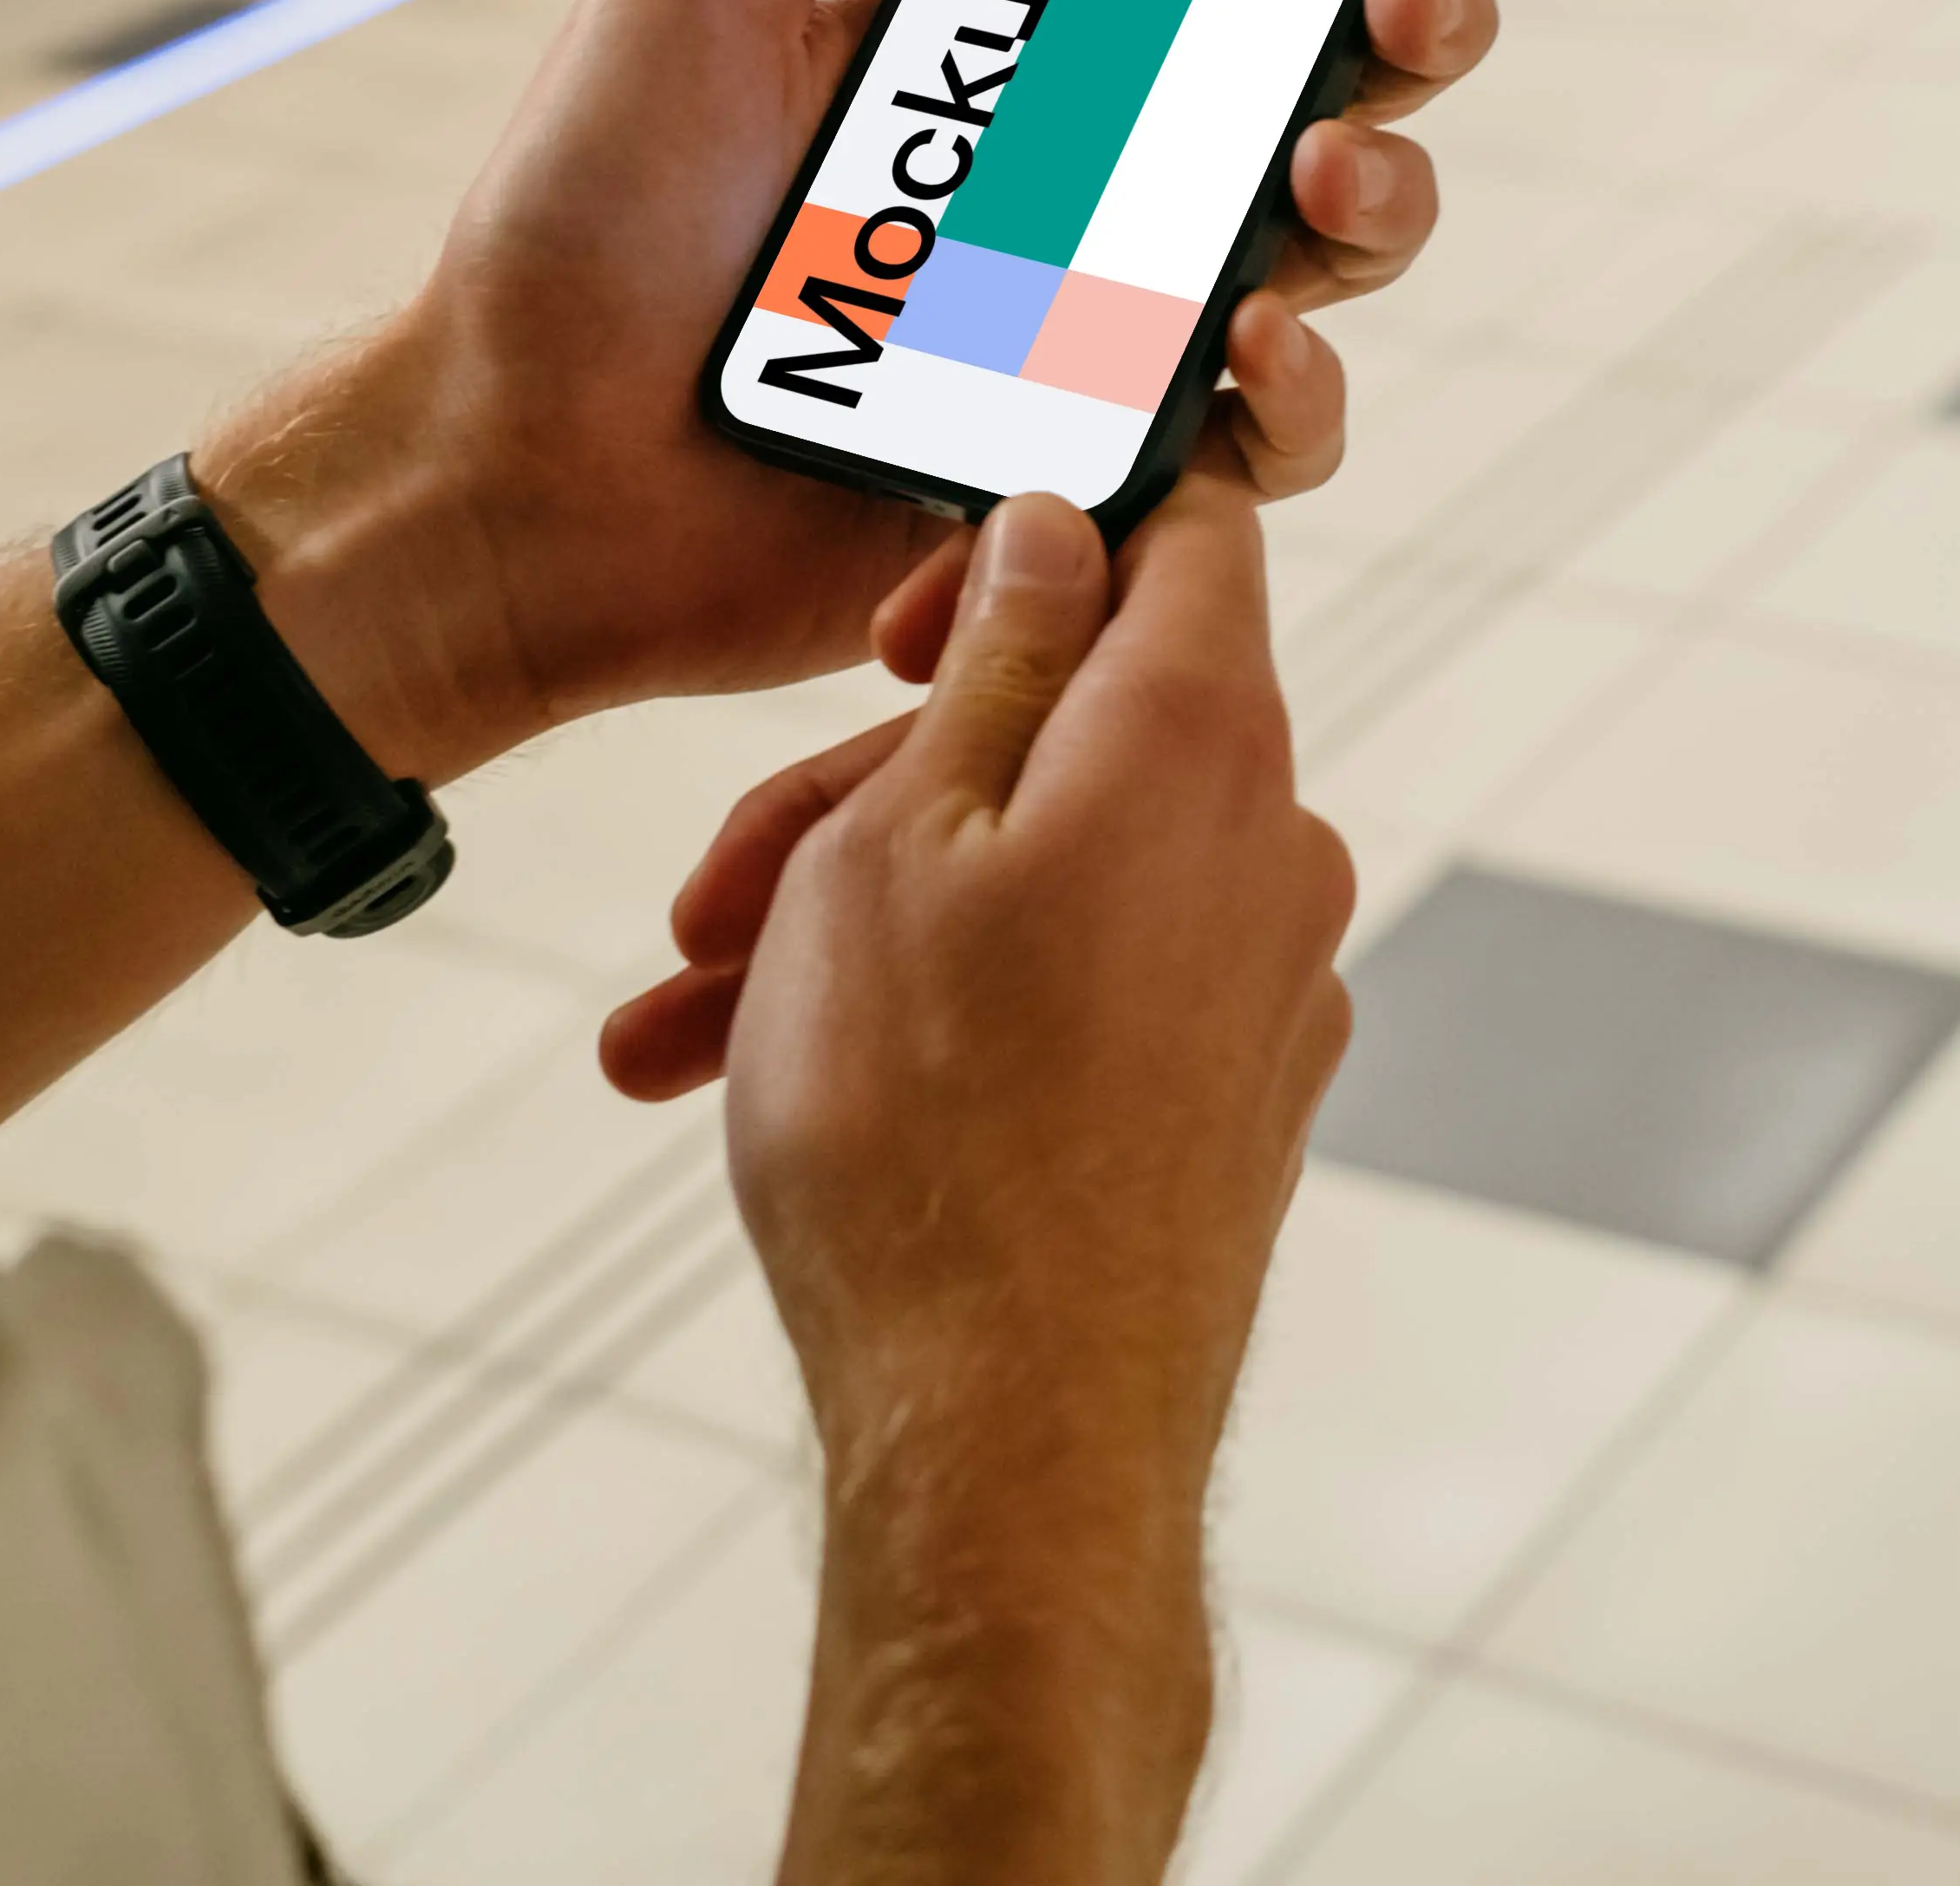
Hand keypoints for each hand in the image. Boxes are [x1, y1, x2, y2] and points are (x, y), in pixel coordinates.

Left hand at [208, 0, 1553, 781]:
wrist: (509, 473)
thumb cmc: (573, 231)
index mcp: (1012, 53)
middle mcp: (1082, 183)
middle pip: (1330, 84)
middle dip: (1418, 16)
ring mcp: (1097, 329)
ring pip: (1332, 257)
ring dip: (1382, 194)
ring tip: (1324, 169)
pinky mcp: (1087, 470)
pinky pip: (1255, 444)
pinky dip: (1292, 397)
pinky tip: (1255, 348)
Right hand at [626, 478, 1349, 1883]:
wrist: (1009, 1441)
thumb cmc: (923, 1134)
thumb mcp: (894, 838)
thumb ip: (995, 654)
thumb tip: (1061, 519)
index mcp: (1202, 736)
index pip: (1179, 525)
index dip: (1035, 518)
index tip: (900, 601)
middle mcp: (1271, 844)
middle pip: (1070, 725)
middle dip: (869, 782)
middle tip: (707, 888)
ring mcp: (1265, 981)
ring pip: (1043, 872)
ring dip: (860, 918)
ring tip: (688, 1015)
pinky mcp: (1232, 1096)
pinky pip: (1077, 988)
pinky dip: (939, 1006)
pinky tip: (774, 1078)